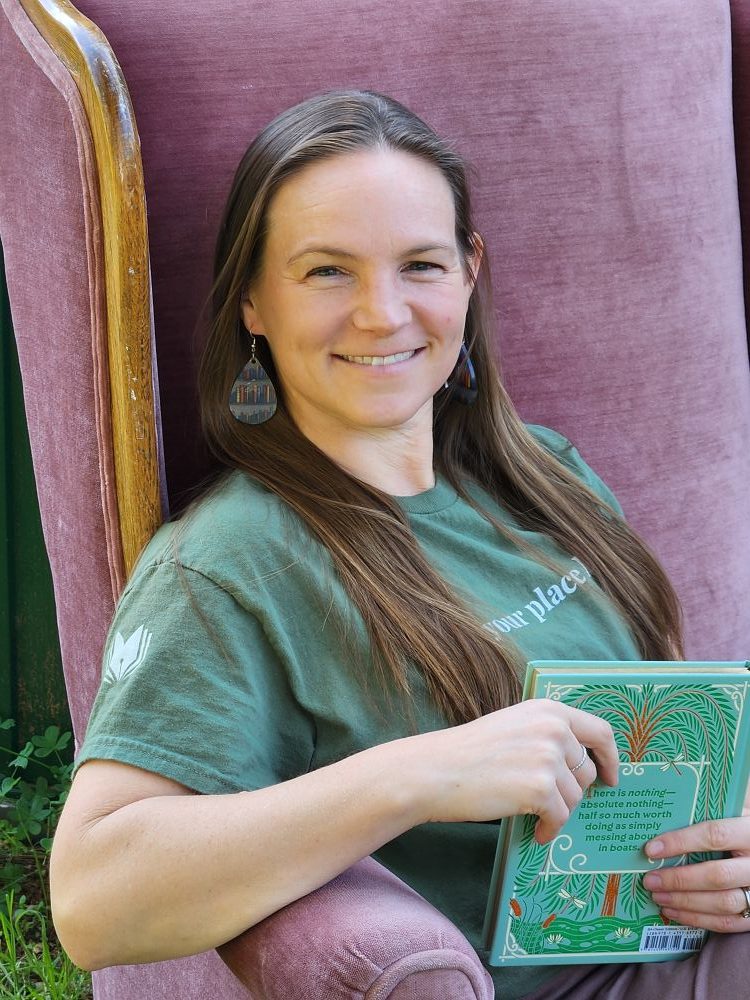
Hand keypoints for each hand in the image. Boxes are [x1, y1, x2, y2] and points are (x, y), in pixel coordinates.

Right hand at [415, 698, 618, 843]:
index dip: (610, 758)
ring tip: (536, 817)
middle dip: (572, 791)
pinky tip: (537, 832)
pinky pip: (561, 817)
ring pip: (575, 796)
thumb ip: (546, 735)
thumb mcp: (514, 727)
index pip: (600, 731)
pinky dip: (551, 829)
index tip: (610, 777)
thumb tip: (580, 764)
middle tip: (549, 803)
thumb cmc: (469, 752)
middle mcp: (553, 729)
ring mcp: (548, 758)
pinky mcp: (540, 789)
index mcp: (548, 710)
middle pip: (586, 771)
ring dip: (558, 811)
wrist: (436, 770)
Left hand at [643, 813, 749, 932]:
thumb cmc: (745, 827)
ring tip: (658, 896)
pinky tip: (674, 911)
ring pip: (723, 903)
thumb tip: (670, 805)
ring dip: (685, 902)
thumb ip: (713, 808)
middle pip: (717, 875)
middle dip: (678, 880)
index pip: (715, 835)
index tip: (652, 849)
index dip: (681, 842)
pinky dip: (698, 919)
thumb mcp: (737, 810)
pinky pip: (728, 922)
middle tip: (650, 880)